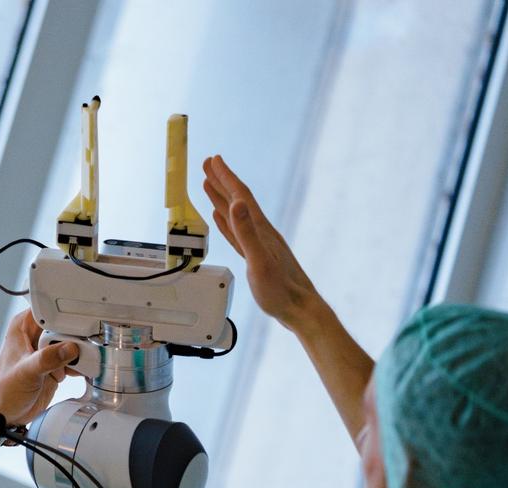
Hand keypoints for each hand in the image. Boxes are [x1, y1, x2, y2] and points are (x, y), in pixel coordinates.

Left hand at [0, 310, 81, 425]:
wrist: (7, 413)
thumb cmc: (4, 390)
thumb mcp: (25, 372)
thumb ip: (47, 359)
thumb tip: (69, 348)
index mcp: (24, 327)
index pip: (49, 311)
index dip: (65, 315)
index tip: (80, 324)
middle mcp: (36, 335)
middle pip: (65, 326)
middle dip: (77, 337)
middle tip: (84, 347)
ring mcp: (47, 350)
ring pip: (73, 342)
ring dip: (82, 352)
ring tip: (85, 361)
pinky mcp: (56, 364)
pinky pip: (75, 359)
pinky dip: (82, 364)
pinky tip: (85, 369)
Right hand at [202, 155, 320, 330]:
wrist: (298, 308)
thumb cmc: (281, 290)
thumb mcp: (259, 261)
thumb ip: (246, 233)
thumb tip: (235, 204)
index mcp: (260, 229)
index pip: (240, 196)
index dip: (226, 176)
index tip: (213, 160)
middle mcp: (260, 231)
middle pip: (237, 199)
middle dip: (222, 180)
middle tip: (208, 163)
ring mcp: (258, 242)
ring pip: (236, 213)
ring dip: (222, 197)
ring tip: (209, 184)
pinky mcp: (256, 254)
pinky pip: (237, 231)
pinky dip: (227, 221)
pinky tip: (222, 217)